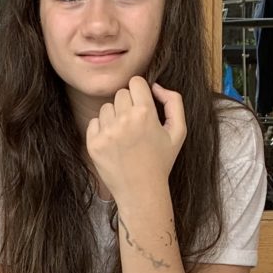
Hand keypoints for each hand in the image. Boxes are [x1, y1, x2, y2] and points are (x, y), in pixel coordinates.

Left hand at [84, 77, 185, 201]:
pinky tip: (114, 144)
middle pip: (121, 94)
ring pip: (106, 107)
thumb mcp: (178, 131)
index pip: (135, 82)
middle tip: (136, 126)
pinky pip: (94, 122)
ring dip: (115, 117)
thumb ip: (173, 101)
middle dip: (128, 105)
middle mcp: (124, 120)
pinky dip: (102, 130)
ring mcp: (107, 132)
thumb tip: (155, 85)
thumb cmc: (161, 161)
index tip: (143, 106)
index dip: (140, 92)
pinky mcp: (94, 144)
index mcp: (145, 113)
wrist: (141, 191)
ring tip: (125, 137)